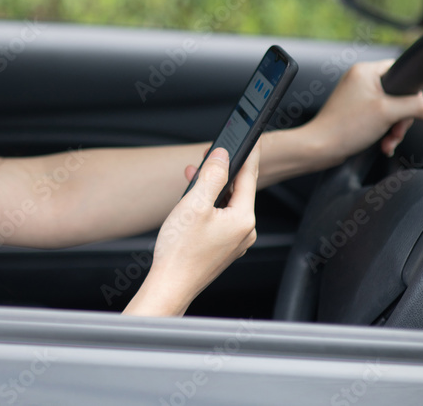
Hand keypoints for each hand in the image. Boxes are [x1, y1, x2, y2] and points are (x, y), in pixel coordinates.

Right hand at [122, 147, 258, 315]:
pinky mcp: (222, 247)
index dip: (250, 153)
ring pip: (227, 204)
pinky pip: (221, 217)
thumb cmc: (180, 251)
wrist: (169, 286)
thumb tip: (222, 156)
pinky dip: (209, 203)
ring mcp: (234, 241)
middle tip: (212, 153)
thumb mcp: (195, 204)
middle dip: (224, 170)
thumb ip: (212, 176)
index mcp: (244, 219)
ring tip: (194, 175)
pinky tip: (193, 199)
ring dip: (212, 187)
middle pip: (239, 190)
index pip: (249, 176)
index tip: (253, 136)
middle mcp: (244, 231)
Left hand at [305, 59, 422, 161]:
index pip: (401, 71)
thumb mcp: (388, 113)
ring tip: (389, 140)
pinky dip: (384, 132)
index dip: (412, 92)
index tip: (411, 108)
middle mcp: (360, 80)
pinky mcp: (355, 112)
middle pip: (399, 94)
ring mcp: (357, 97)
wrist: (320, 148)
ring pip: (391, 110)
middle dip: (402, 117)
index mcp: (365, 71)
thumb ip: (416, 107)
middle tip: (397, 129)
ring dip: (394, 128)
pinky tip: (383, 144)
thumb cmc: (345, 127)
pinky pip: (379, 118)